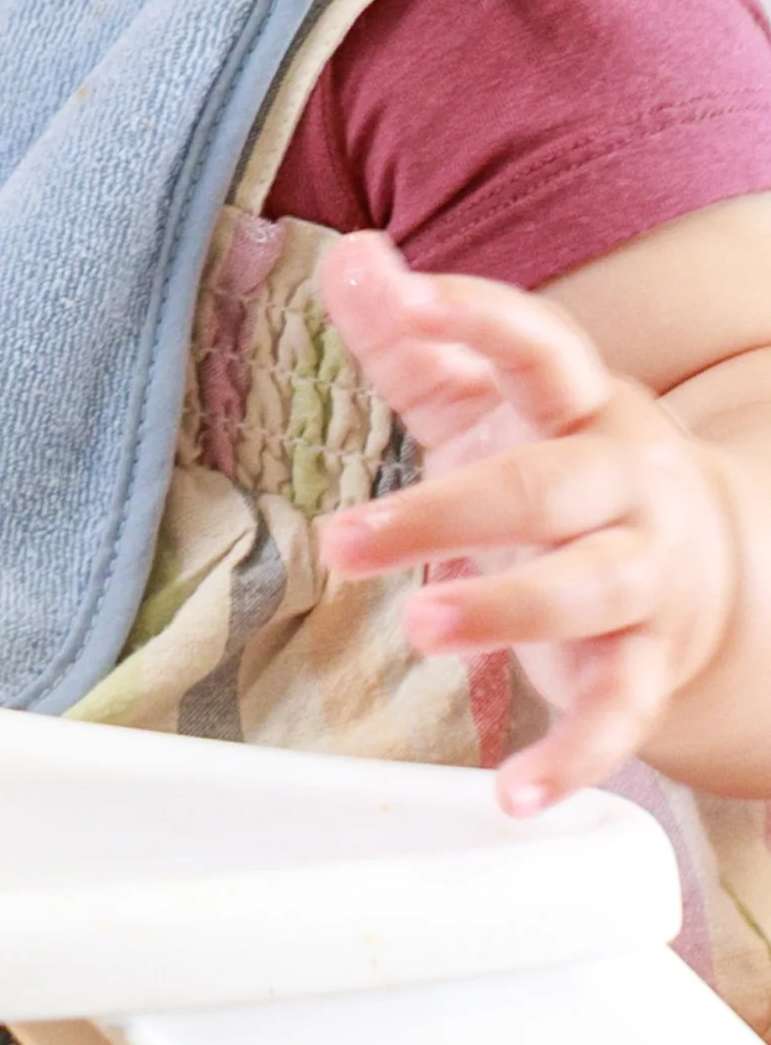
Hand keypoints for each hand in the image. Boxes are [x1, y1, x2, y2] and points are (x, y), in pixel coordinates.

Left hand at [314, 232, 743, 814]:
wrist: (700, 561)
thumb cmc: (550, 458)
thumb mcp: (476, 393)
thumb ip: (406, 331)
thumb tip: (352, 252)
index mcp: (577, 399)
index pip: (536, 345)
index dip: (474, 315)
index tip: (406, 296)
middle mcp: (624, 480)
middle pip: (542, 488)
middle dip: (445, 514)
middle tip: (343, 541)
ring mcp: (645, 573)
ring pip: (586, 590)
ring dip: (504, 612)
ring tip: (419, 629)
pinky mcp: (649, 662)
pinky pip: (619, 711)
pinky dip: (571, 757)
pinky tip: (513, 792)